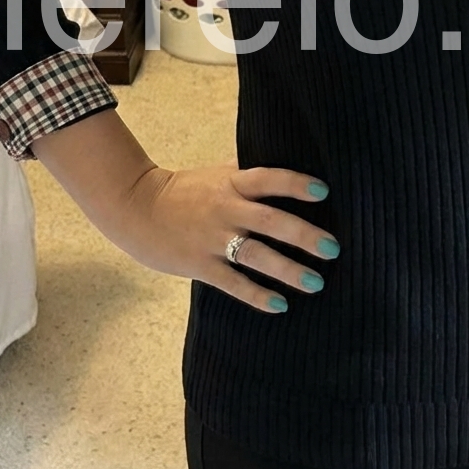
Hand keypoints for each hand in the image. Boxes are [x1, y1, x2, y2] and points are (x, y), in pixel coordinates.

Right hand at [109, 162, 339, 313]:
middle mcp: (225, 209)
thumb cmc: (184, 190)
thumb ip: (248, 173)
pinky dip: (256, 295)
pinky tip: (280, 305)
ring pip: (255, 255)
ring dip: (288, 270)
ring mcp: (212, 239)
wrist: (135, 207)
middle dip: (304, 235)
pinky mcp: (199, 265)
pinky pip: (232, 283)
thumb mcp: (217, 174)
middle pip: (270, 221)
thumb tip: (286, 164)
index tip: (324, 192)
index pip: (268, 179)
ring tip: (316, 282)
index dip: (295, 184)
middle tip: (333, 248)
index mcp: (232, 183)